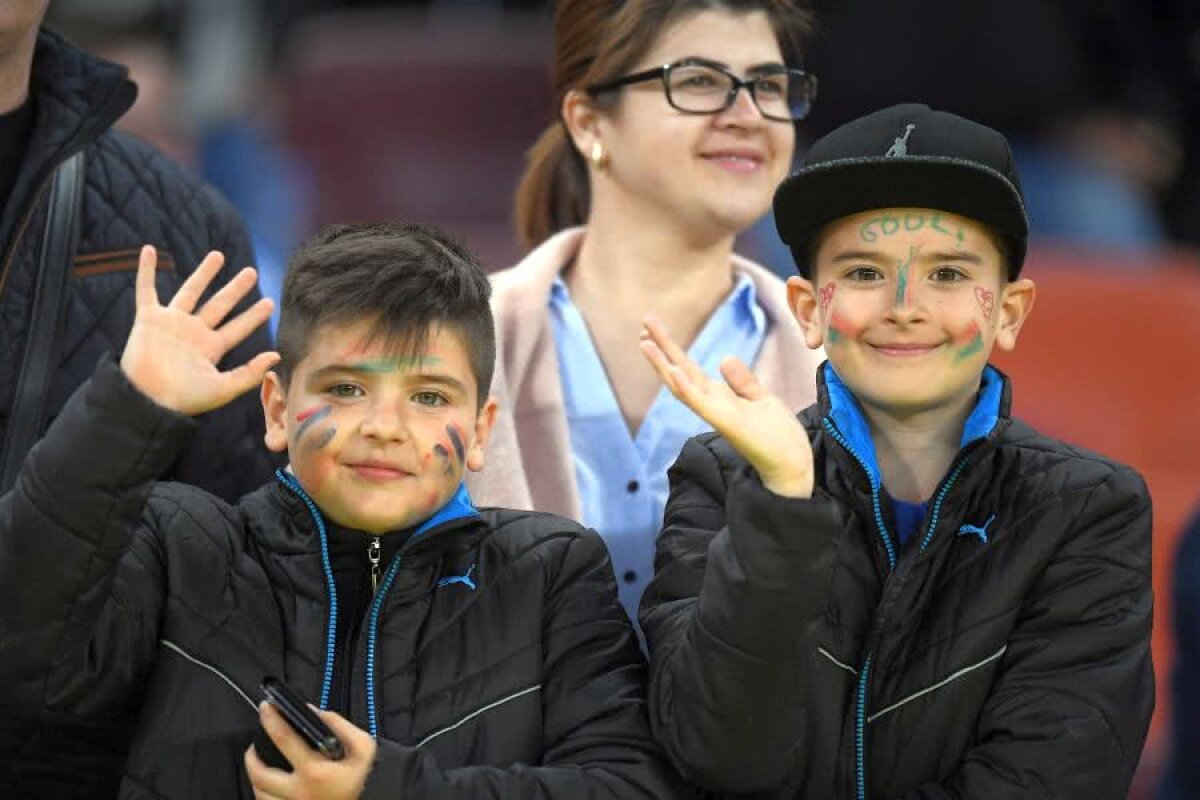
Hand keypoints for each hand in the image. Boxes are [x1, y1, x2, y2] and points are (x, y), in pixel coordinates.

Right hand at [120, 245, 278, 414]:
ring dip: (204, 274)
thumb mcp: (223, 388)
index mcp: (210, 348)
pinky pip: (146, 289)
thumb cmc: (184, 399)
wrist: (148, 400)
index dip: (253, 316)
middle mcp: (193, 333)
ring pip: (190, 292)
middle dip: (235, 289)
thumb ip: (250, 373)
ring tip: (218, 255)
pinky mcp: (148, 319)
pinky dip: (146, 269)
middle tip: (252, 272)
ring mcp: (171, 324)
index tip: (270, 302)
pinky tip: (148, 250)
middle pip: (219, 305)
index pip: (237, 328)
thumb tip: (277, 355)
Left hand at [245, 702, 376, 799]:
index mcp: (314, 771)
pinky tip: (270, 783)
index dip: (272, 719)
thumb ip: (343, 728)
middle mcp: (297, 791)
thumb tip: (316, 714)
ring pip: (259, 792)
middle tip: (255, 743)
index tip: (266, 706)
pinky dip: (263, 791)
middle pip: (259, 773)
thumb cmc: (361, 780)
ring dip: (256, 774)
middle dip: (251, 756)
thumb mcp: (363, 749)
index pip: (284, 739)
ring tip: (260, 762)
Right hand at [640, 317, 812, 497]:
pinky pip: (701, 403)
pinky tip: (674, 370)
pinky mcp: (727, 423)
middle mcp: (712, 405)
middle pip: (680, 373)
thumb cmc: (778, 437)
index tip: (654, 330)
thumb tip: (724, 358)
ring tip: (645, 342)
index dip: (672, 349)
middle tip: (644, 323)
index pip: (689, 369)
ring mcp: (716, 414)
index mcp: (719, 398)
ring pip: (682, 387)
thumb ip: (742, 381)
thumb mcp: (761, 400)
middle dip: (662, 349)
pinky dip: (686, 387)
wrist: (792, 466)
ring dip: (663, 365)